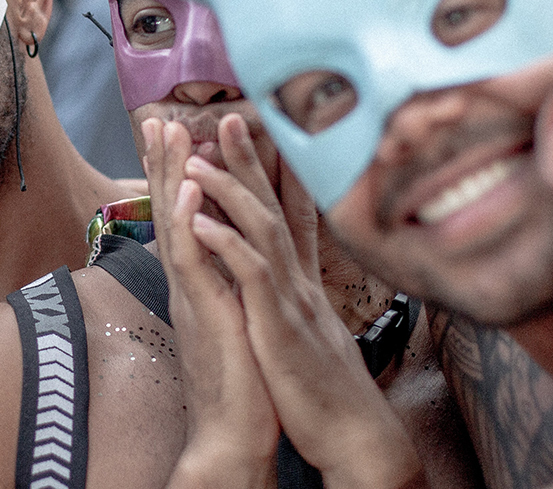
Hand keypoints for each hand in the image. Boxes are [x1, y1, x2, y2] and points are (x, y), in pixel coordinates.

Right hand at [142, 118, 277, 488]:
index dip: (176, 172)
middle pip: (170, 211)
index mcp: (199, 282)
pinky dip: (189, 224)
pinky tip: (188, 192)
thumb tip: (227, 259)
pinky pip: (193, 264)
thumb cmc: (241, 383)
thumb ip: (226, 287)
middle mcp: (189, 283)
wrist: (233, 436)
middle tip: (156, 116)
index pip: (185, 215)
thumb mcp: (234, 321)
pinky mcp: (205, 315)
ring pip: (176, 226)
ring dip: (169, 176)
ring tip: (167, 132)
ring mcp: (193, 297)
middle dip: (163, 162)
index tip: (174, 130)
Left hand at [182, 114, 424, 488]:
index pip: (282, 215)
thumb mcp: (305, 334)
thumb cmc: (325, 390)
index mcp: (299, 284)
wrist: (354, 435)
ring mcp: (292, 300)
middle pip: (273, 207)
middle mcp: (299, 281)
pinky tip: (201, 222)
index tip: (247, 136)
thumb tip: (284, 285)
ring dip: (230, 190)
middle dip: (248, 161)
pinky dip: (227, 244)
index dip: (265, 174)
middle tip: (224, 116)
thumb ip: (294, 302)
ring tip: (199, 158)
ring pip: (262, 230)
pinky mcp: (281, 326)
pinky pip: (253, 276)